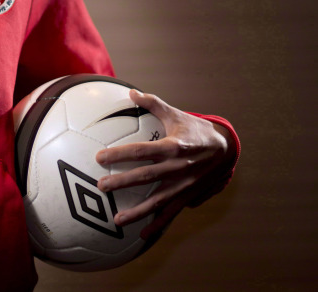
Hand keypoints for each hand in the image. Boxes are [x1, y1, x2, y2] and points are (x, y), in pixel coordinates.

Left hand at [95, 89, 235, 239]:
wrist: (227, 150)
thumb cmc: (195, 129)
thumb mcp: (176, 114)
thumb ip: (153, 103)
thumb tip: (131, 92)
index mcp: (172, 147)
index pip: (141, 151)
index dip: (120, 154)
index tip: (100, 157)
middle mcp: (177, 168)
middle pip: (145, 177)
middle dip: (122, 182)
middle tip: (101, 186)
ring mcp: (183, 186)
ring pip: (157, 201)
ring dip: (136, 212)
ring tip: (116, 220)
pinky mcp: (188, 197)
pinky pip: (170, 213)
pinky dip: (157, 224)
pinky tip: (142, 235)